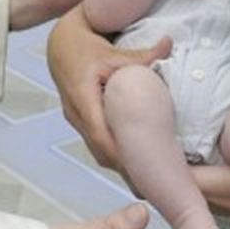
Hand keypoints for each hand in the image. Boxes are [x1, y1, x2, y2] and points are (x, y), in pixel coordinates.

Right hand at [47, 8, 172, 167]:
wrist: (60, 46)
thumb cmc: (83, 47)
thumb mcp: (112, 50)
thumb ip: (142, 54)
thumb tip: (168, 45)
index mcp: (82, 98)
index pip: (100, 134)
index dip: (119, 153)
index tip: (141, 166)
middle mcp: (76, 114)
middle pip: (100, 150)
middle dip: (124, 168)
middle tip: (152, 183)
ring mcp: (77, 120)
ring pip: (98, 150)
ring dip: (120, 164)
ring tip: (147, 179)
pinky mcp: (82, 122)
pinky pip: (98, 144)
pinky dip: (115, 154)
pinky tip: (134, 161)